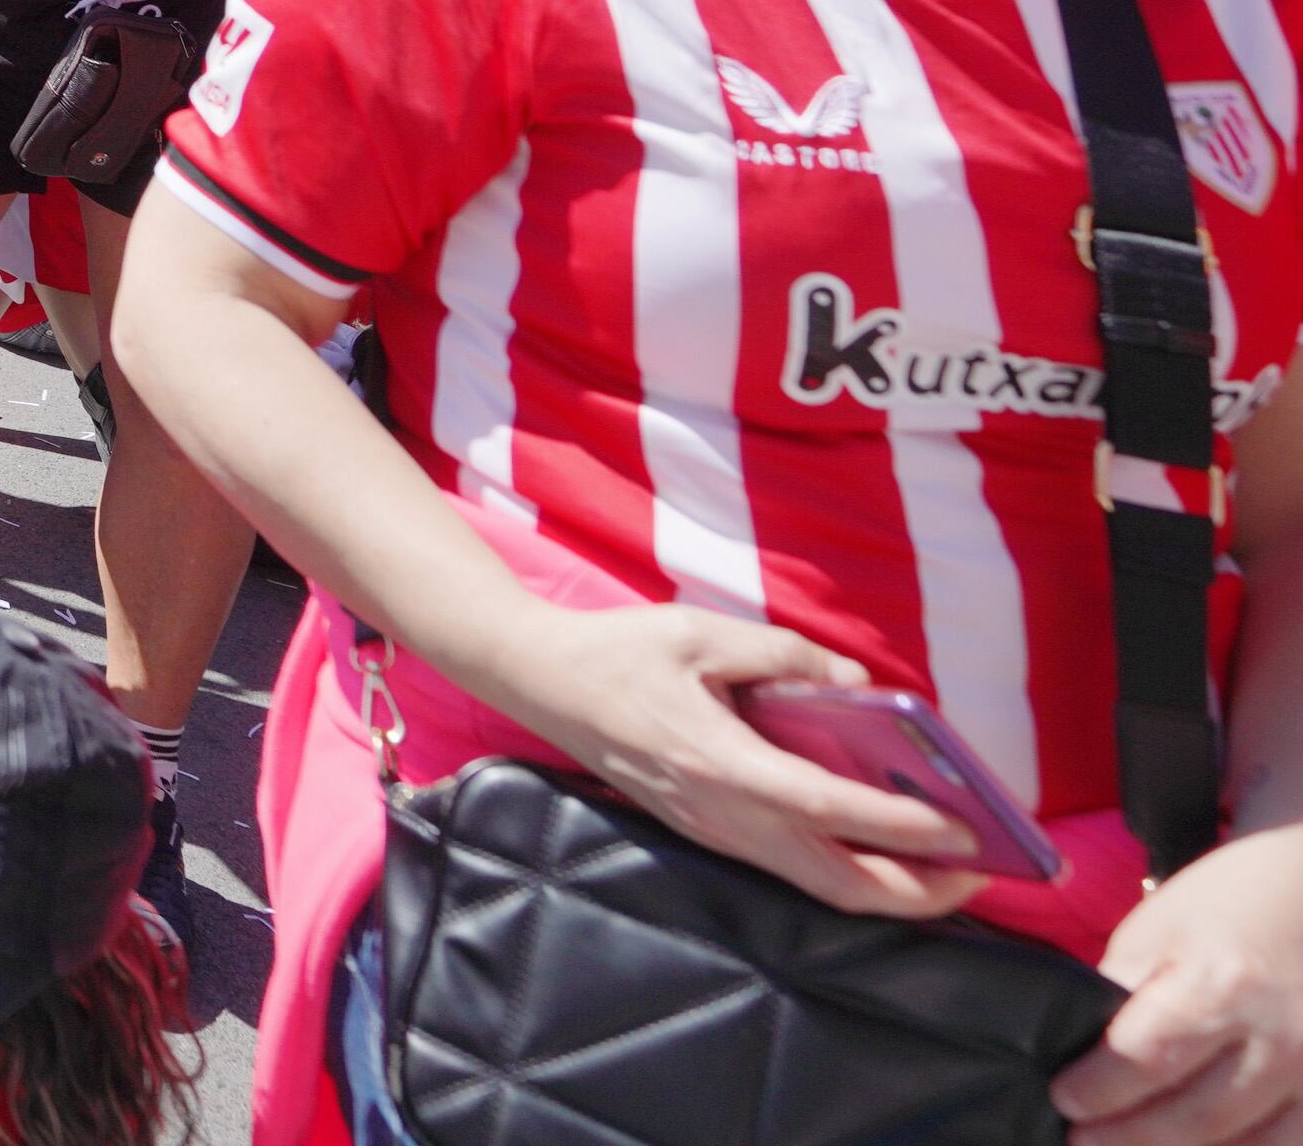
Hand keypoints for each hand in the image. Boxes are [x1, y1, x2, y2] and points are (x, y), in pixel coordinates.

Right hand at [487, 606, 983, 920]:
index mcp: (722, 763)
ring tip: (950, 870)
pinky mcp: (710, 832)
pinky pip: (795, 871)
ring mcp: (715, 832)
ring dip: (891, 890)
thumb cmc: (620, 651)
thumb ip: (785, 654)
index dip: (907, 826)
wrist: (539, 680)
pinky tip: (882, 850)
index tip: (971, 830)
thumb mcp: (702, 632)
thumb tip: (859, 683)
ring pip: (819, 888)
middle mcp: (724, 815)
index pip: (832, 809)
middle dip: (920, 891)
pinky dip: (852, 874)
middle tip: (984, 870)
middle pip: (838, 883)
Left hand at [1060, 823, 1302, 1145]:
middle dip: (1129, 1136)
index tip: (1065, 1102)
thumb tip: (1084, 1048)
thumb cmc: (1231, 904)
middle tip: (1084, 1141)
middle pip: (1195, 1117)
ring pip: (1247, 1142)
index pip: (1145, 1060)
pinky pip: (1289, 1140)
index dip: (1098, 1091)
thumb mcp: (1159, 929)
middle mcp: (1277, 1039)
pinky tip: (1202, 1145)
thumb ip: (1123, 989)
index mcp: (1220, 988)